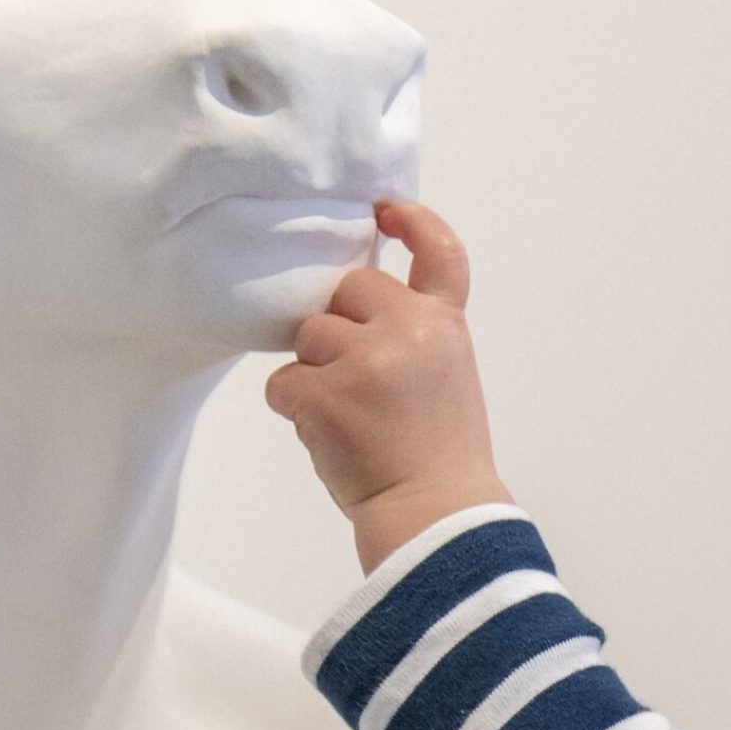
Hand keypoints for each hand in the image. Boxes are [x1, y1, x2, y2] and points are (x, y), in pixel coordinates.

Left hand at [263, 199, 510, 569]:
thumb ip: (414, 338)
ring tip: (348, 420)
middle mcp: (409, 331)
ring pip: (309, 337)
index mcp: (446, 327)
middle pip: (348, 289)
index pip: (439, 254)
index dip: (413, 221)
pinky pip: (283, 383)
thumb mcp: (448, 382)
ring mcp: (366, 360)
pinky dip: (294, 409)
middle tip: (358, 383)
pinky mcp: (326, 394)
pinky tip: (327, 437)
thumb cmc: (438, 461)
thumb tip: (354, 312)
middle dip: (341, 326)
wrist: (435, 518)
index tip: (384, 211)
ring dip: (315, 373)